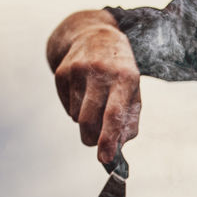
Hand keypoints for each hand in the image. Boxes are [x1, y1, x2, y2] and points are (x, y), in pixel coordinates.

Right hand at [51, 13, 142, 162]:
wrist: (95, 36)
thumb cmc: (121, 73)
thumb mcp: (134, 93)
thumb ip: (129, 123)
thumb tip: (116, 150)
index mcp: (125, 78)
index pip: (114, 114)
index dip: (108, 139)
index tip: (105, 159)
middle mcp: (101, 71)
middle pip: (89, 120)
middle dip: (93, 138)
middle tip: (97, 141)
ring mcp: (78, 70)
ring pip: (76, 116)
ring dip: (85, 122)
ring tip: (94, 104)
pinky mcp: (62, 71)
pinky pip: (66, 107)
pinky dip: (74, 109)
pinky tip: (83, 94)